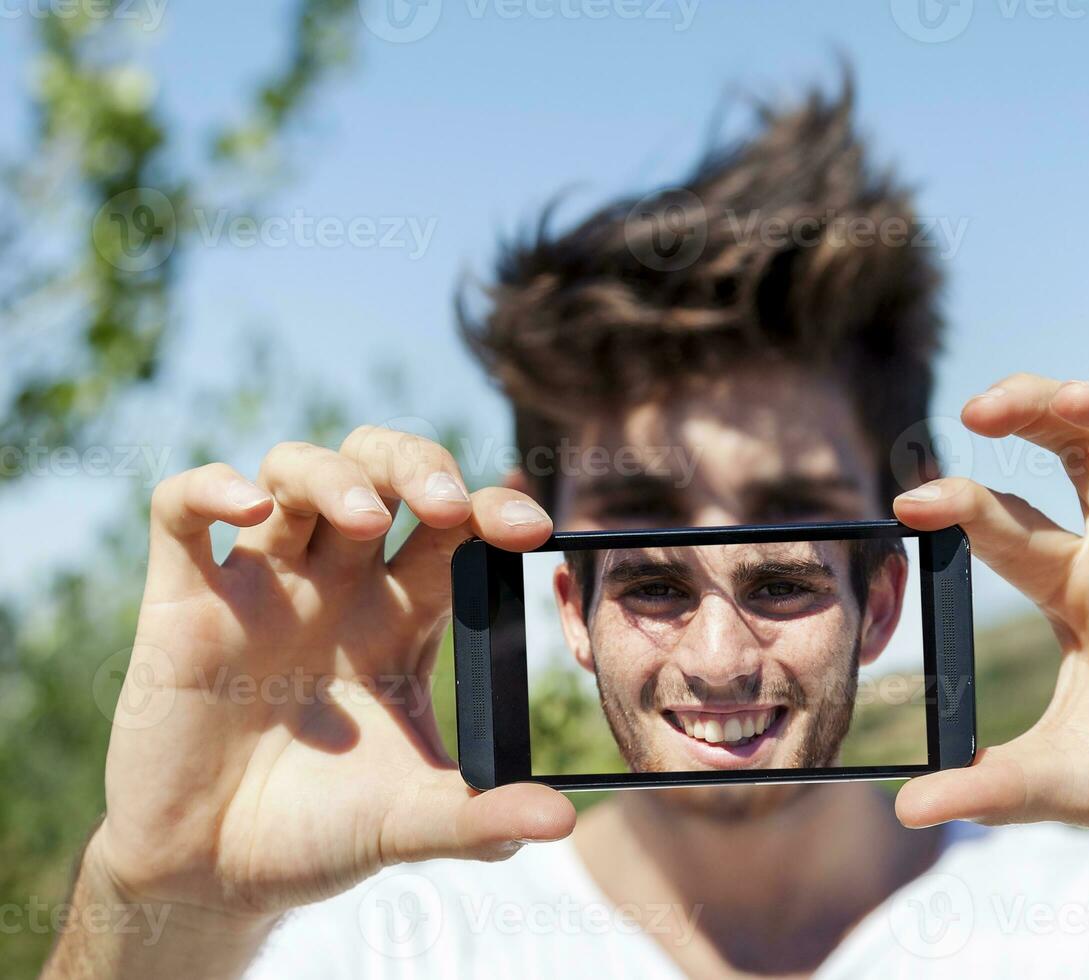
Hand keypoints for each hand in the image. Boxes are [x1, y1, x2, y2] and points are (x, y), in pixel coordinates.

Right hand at [92, 427, 574, 926]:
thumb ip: (483, 817)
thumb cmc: (318, 834)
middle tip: (448, 505)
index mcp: (402, 614)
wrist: (211, 876)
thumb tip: (563, 822)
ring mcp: (262, 584)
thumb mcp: (410, 823)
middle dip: (418, 466)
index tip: (532, 530)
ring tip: (366, 521)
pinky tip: (247, 509)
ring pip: (293, 470)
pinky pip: (181, 509)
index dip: (493, 509)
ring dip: (333, 475)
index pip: (455, 526)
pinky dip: (210, 488)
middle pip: (380, 470)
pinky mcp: (182, 600)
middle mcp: (337, 582)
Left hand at [893, 352, 1088, 883]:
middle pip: (1082, 447)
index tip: (911, 504)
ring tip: (1075, 397)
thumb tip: (905, 811)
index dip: (962, 503)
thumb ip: (996, 787)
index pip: (1009, 523)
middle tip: (984, 408)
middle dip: (1035, 414)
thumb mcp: (1077, 781)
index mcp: (1079, 591)